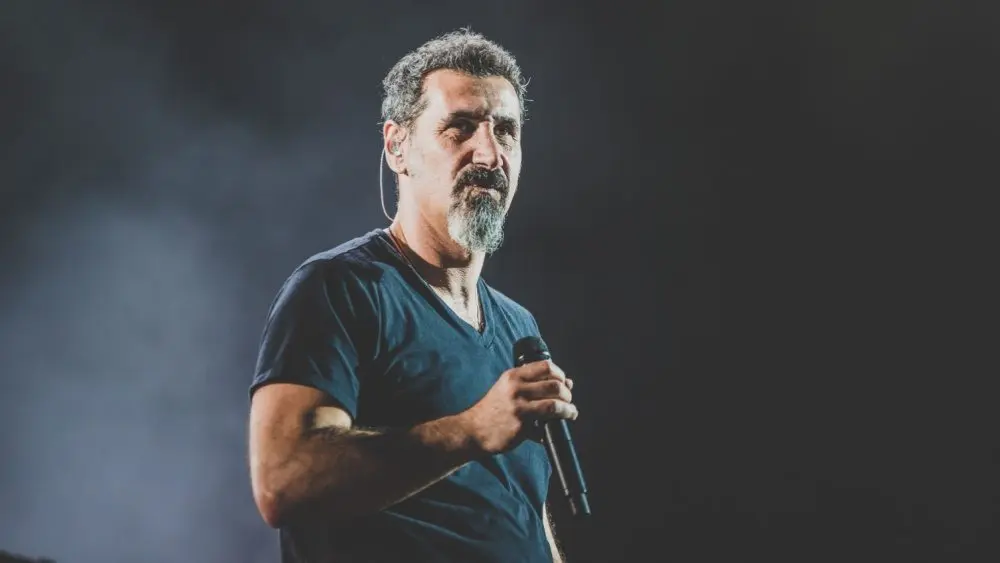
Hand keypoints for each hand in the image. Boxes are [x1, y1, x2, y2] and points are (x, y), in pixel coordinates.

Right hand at [461, 360, 576, 454]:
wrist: (473, 430)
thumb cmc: (494, 409)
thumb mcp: (508, 387)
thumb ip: (533, 383)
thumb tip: (568, 382)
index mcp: (514, 376)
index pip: (546, 366)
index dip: (560, 374)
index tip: (564, 383)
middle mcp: (516, 388)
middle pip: (555, 385)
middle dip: (567, 394)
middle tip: (568, 400)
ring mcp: (519, 408)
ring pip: (555, 405)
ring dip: (568, 410)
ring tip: (570, 413)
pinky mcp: (521, 426)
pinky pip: (545, 426)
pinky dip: (553, 428)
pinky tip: (552, 431)